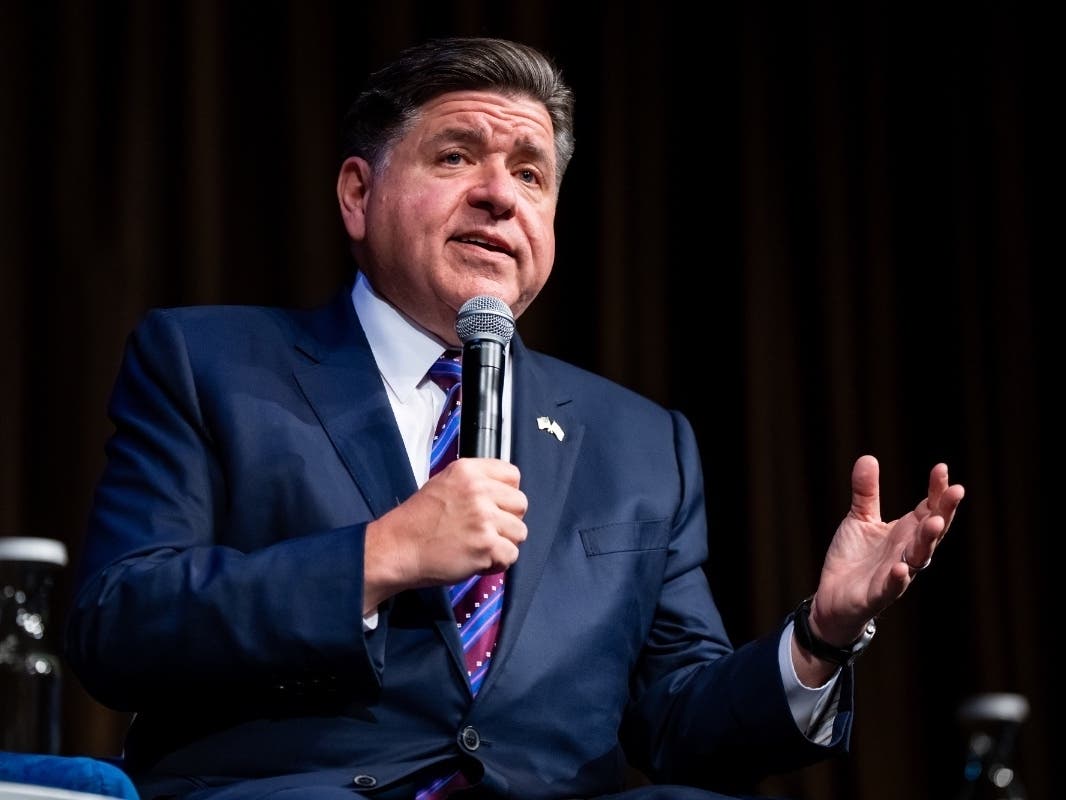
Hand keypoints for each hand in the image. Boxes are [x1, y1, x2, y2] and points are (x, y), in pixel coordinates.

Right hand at [363, 458, 527, 611]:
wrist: (396, 549)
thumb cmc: (416, 521)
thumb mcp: (443, 484)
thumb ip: (474, 483)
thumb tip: (502, 492)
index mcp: (468, 471)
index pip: (512, 475)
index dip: (506, 494)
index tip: (495, 506)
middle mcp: (478, 490)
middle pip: (520, 504)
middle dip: (507, 520)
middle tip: (486, 530)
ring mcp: (483, 518)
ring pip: (520, 532)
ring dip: (504, 543)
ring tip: (480, 546)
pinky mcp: (485, 545)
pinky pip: (511, 555)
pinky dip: (497, 563)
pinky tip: (478, 560)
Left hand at [807, 455, 964, 646]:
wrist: (833, 597)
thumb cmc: (854, 558)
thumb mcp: (859, 519)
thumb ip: (866, 493)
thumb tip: (868, 457)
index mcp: (906, 533)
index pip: (929, 509)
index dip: (937, 490)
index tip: (942, 468)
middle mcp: (907, 552)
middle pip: (931, 531)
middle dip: (944, 511)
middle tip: (956, 490)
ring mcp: (895, 574)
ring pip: (918, 557)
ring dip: (927, 540)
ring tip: (935, 522)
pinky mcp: (878, 595)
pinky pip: (891, 587)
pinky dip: (897, 578)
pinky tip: (900, 568)